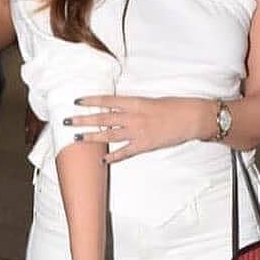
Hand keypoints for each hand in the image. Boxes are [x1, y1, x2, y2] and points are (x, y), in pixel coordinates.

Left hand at [65, 95, 206, 162]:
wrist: (192, 118)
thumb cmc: (174, 106)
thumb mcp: (151, 101)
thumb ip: (133, 106)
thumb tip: (116, 110)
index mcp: (135, 102)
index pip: (107, 100)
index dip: (90, 101)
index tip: (76, 101)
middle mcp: (133, 116)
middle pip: (103, 118)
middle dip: (83, 120)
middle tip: (67, 121)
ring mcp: (138, 132)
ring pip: (109, 134)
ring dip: (92, 137)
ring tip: (77, 138)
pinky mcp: (145, 145)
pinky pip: (125, 152)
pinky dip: (113, 156)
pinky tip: (102, 159)